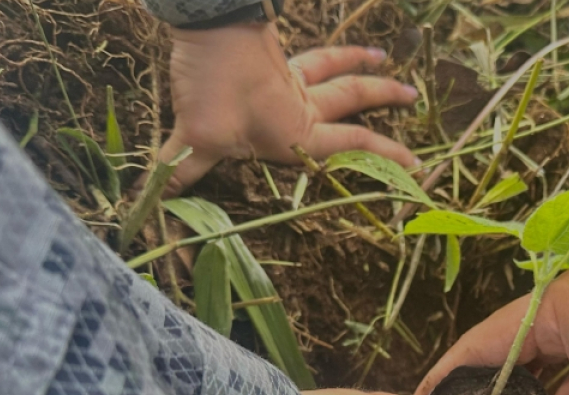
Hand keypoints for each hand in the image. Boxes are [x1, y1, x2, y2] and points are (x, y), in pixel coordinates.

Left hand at [160, 22, 418, 193]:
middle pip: (352, 98)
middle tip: (413, 95)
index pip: (353, 146)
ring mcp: (287, 77)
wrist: (209, 22)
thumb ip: (181, 167)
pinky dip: (322, 53)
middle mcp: (300, 104)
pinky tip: (320, 54)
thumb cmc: (214, 83)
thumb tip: (153, 198)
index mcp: (297, 131)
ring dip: (358, 63)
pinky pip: (304, 57)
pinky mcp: (269, 57)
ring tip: (382, 56)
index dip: (385, 156)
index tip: (415, 164)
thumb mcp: (196, 135)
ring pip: (333, 69)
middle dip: (383, 97)